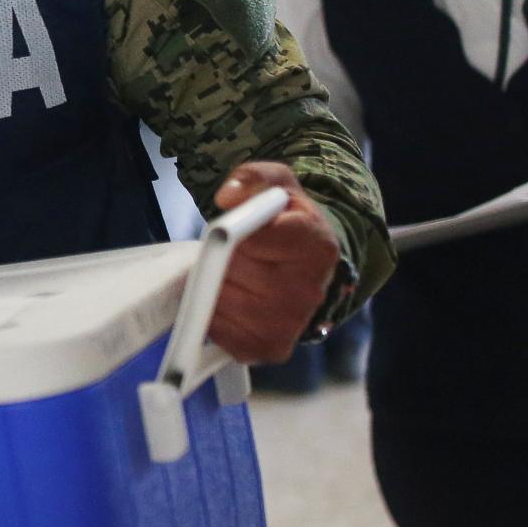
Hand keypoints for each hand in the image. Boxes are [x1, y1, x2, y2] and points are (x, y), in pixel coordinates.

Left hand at [210, 162, 340, 364]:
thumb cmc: (287, 223)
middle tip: (227, 253)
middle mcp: (308, 292)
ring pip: (217, 300)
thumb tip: (228, 197)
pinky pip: (216, 329)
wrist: (305, 267)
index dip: (229, 231)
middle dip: (217, 258)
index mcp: (317, 247)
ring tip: (229, 274)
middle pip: (229, 271)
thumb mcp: (277, 185)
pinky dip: (211, 313)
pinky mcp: (266, 348)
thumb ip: (253, 178)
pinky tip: (229, 299)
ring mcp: (289, 325)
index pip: (251, 240)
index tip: (225, 229)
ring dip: (210, 285)